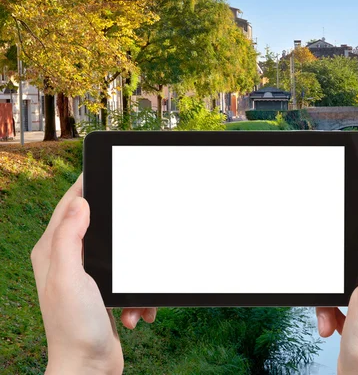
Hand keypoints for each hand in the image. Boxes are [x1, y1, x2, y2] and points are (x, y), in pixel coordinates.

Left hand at [31, 175, 155, 374]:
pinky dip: (137, 297)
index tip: (102, 170)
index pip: (68, 207)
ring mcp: (87, 278)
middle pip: (97, 227)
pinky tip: (134, 314)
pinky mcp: (104, 293)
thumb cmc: (74, 328)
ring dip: (134, 276)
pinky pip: (129, 281)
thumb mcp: (70, 278)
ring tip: (133, 301)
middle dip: (122, 235)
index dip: (84, 186)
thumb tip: (80, 203)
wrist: (89, 369)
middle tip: (136, 228)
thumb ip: (69, 238)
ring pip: (120, 256)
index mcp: (53, 253)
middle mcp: (68, 262)